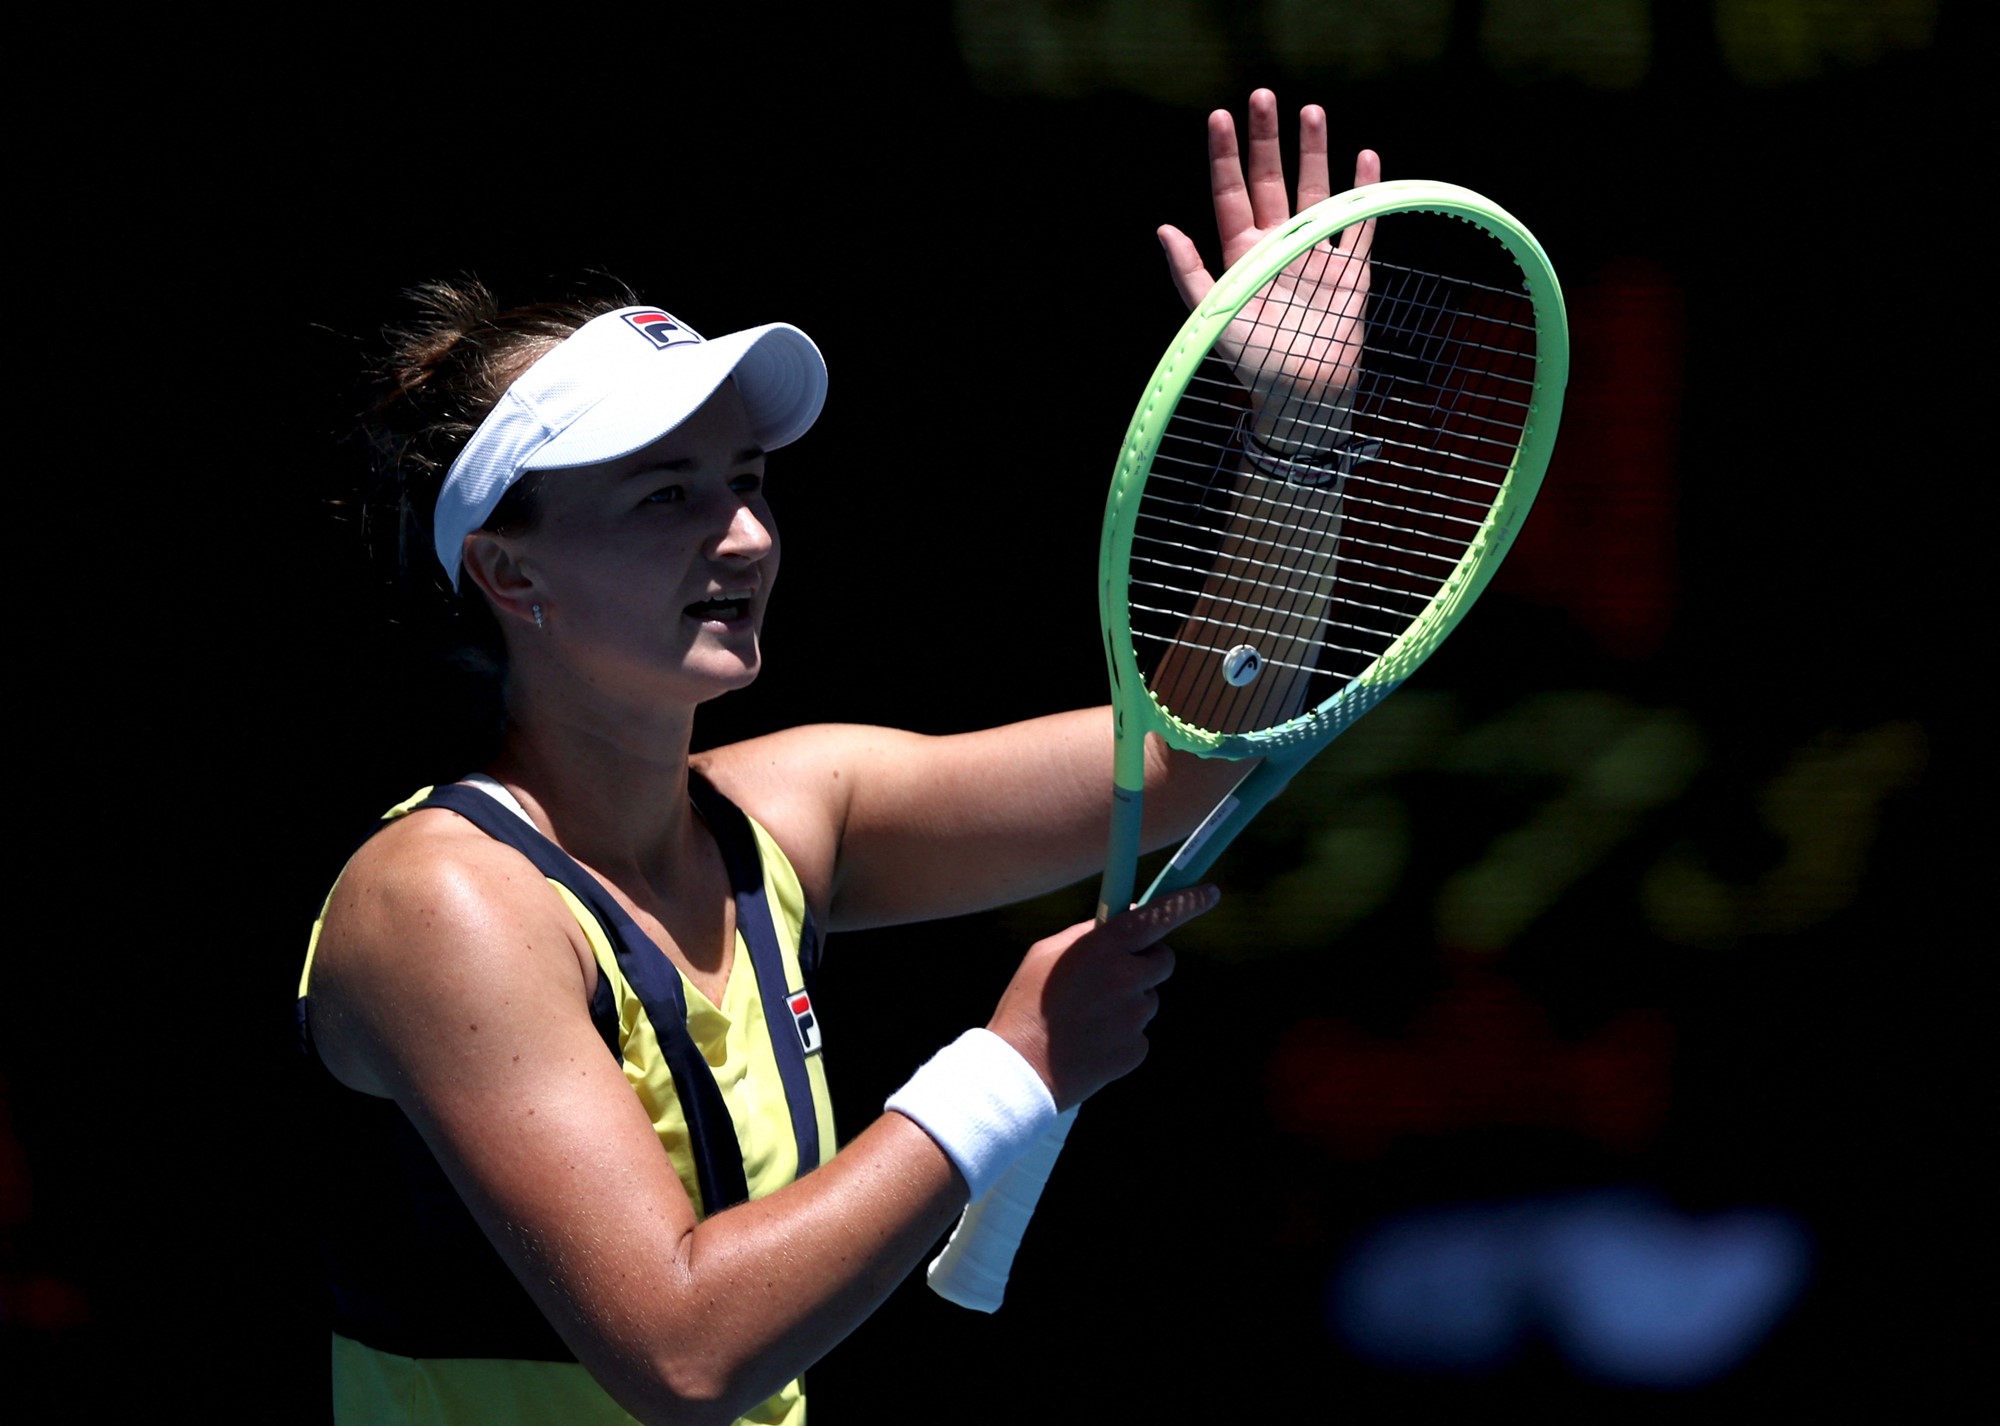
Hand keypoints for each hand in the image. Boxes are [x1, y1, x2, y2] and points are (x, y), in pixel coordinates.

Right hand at [986, 885, 1216, 1111]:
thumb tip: (1121, 921)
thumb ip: (1088, 934)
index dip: (1187, 901)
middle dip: (1146, 962)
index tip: (1210, 892)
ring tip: (1087, 1017)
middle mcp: (1127, 978)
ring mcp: (1135, 1016)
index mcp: (1103, 947)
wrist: (1021, 1070)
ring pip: (1148, 998)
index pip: (1158, 915)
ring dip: (1128, 1001)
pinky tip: (1090, 1040)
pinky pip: (1138, 1032)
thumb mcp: (1046, 954)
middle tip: (1116, 973)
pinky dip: (1121, 1034)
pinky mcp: (1136, 1048)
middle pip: (1162, 960)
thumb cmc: (1027, 1005)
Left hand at [1158, 90, 1380, 449]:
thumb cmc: (1254, 362)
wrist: (1303, 395)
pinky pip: (1359, 223)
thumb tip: (1163, 229)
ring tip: (1312, 112)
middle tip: (1264, 95)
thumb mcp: (1212, 317)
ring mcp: (1315, 254)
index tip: (1220, 116)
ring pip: (1315, 191)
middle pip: (1272, 180)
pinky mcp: (1350, 270)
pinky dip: (1364, 192)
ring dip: (1314, 153)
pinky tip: (1365, 158)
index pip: (1231, 194)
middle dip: (1267, 139)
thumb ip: (1190, 273)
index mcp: (1242, 254)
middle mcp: (1278, 246)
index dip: (1224, 156)